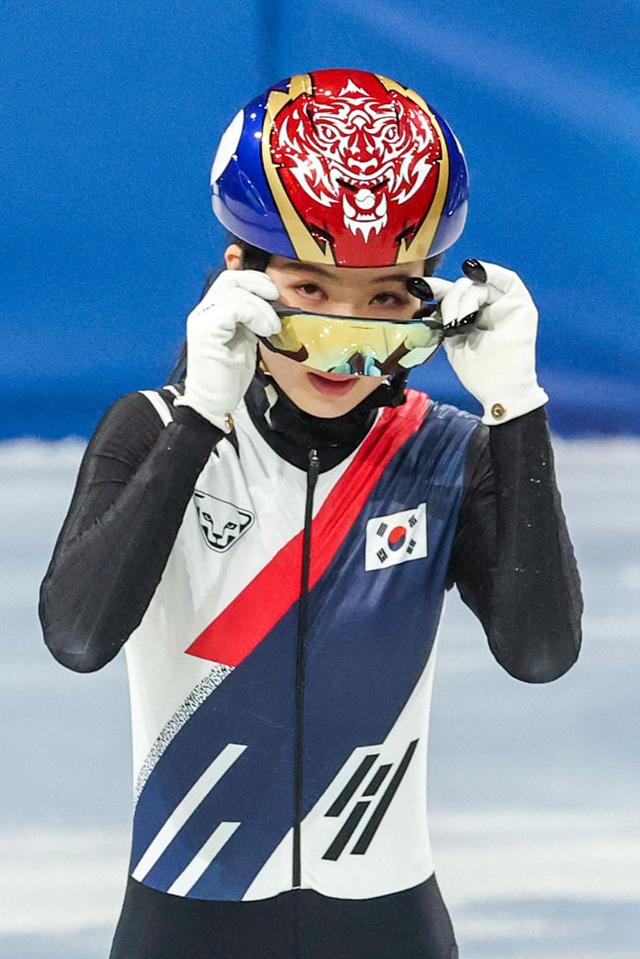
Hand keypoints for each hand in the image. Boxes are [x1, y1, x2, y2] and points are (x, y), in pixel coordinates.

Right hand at [174, 270, 280, 430]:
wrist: (215, 402)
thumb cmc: (230, 376)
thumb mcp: (246, 340)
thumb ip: (252, 320)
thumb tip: (274, 306)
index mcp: (213, 312)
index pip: (232, 280)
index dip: (256, 281)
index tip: (275, 296)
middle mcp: (203, 312)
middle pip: (230, 279)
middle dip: (258, 284)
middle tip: (276, 300)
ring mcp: (202, 321)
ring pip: (235, 294)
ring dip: (261, 308)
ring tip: (272, 328)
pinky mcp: (205, 333)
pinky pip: (232, 309)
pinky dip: (254, 316)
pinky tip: (264, 332)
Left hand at [417, 259, 548, 425]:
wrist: (500, 391)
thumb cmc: (479, 373)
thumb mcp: (453, 341)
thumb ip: (446, 316)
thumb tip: (432, 292)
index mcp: (468, 317)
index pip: (450, 296)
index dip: (434, 288)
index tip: (417, 286)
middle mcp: (486, 308)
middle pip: (463, 286)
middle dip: (450, 299)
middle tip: (450, 323)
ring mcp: (503, 305)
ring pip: (478, 284)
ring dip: (465, 298)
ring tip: (462, 323)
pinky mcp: (520, 305)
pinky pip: (507, 279)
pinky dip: (491, 272)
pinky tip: (475, 271)